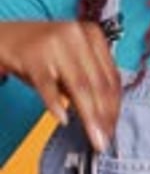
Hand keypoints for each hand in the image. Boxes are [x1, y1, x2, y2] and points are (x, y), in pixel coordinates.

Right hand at [0, 20, 120, 151]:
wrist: (7, 37)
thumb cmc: (43, 52)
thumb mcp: (71, 63)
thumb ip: (88, 83)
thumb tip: (105, 117)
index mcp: (92, 34)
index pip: (111, 76)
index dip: (115, 106)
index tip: (114, 127)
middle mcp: (77, 36)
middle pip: (97, 83)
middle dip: (104, 115)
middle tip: (105, 139)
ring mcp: (55, 44)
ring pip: (79, 86)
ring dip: (88, 116)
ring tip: (93, 136)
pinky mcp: (33, 56)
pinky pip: (47, 85)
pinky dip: (56, 104)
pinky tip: (63, 119)